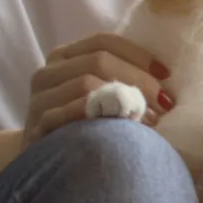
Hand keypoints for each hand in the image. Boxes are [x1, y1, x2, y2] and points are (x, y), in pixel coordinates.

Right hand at [24, 33, 171, 147]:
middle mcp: (48, 72)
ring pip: (85, 85)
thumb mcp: (102, 95)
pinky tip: (121, 130)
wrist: (47, 162)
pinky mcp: (37, 125)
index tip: (165, 74)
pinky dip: (99, 118)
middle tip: (164, 103)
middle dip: (137, 80)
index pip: (104, 41)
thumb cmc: (86, 126)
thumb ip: (122, 78)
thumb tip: (166, 77)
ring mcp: (39, 98)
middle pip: (98, 60)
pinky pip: (69, 113)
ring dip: (123, 101)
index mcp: (66, 57)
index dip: (138, 54)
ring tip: (149, 121)